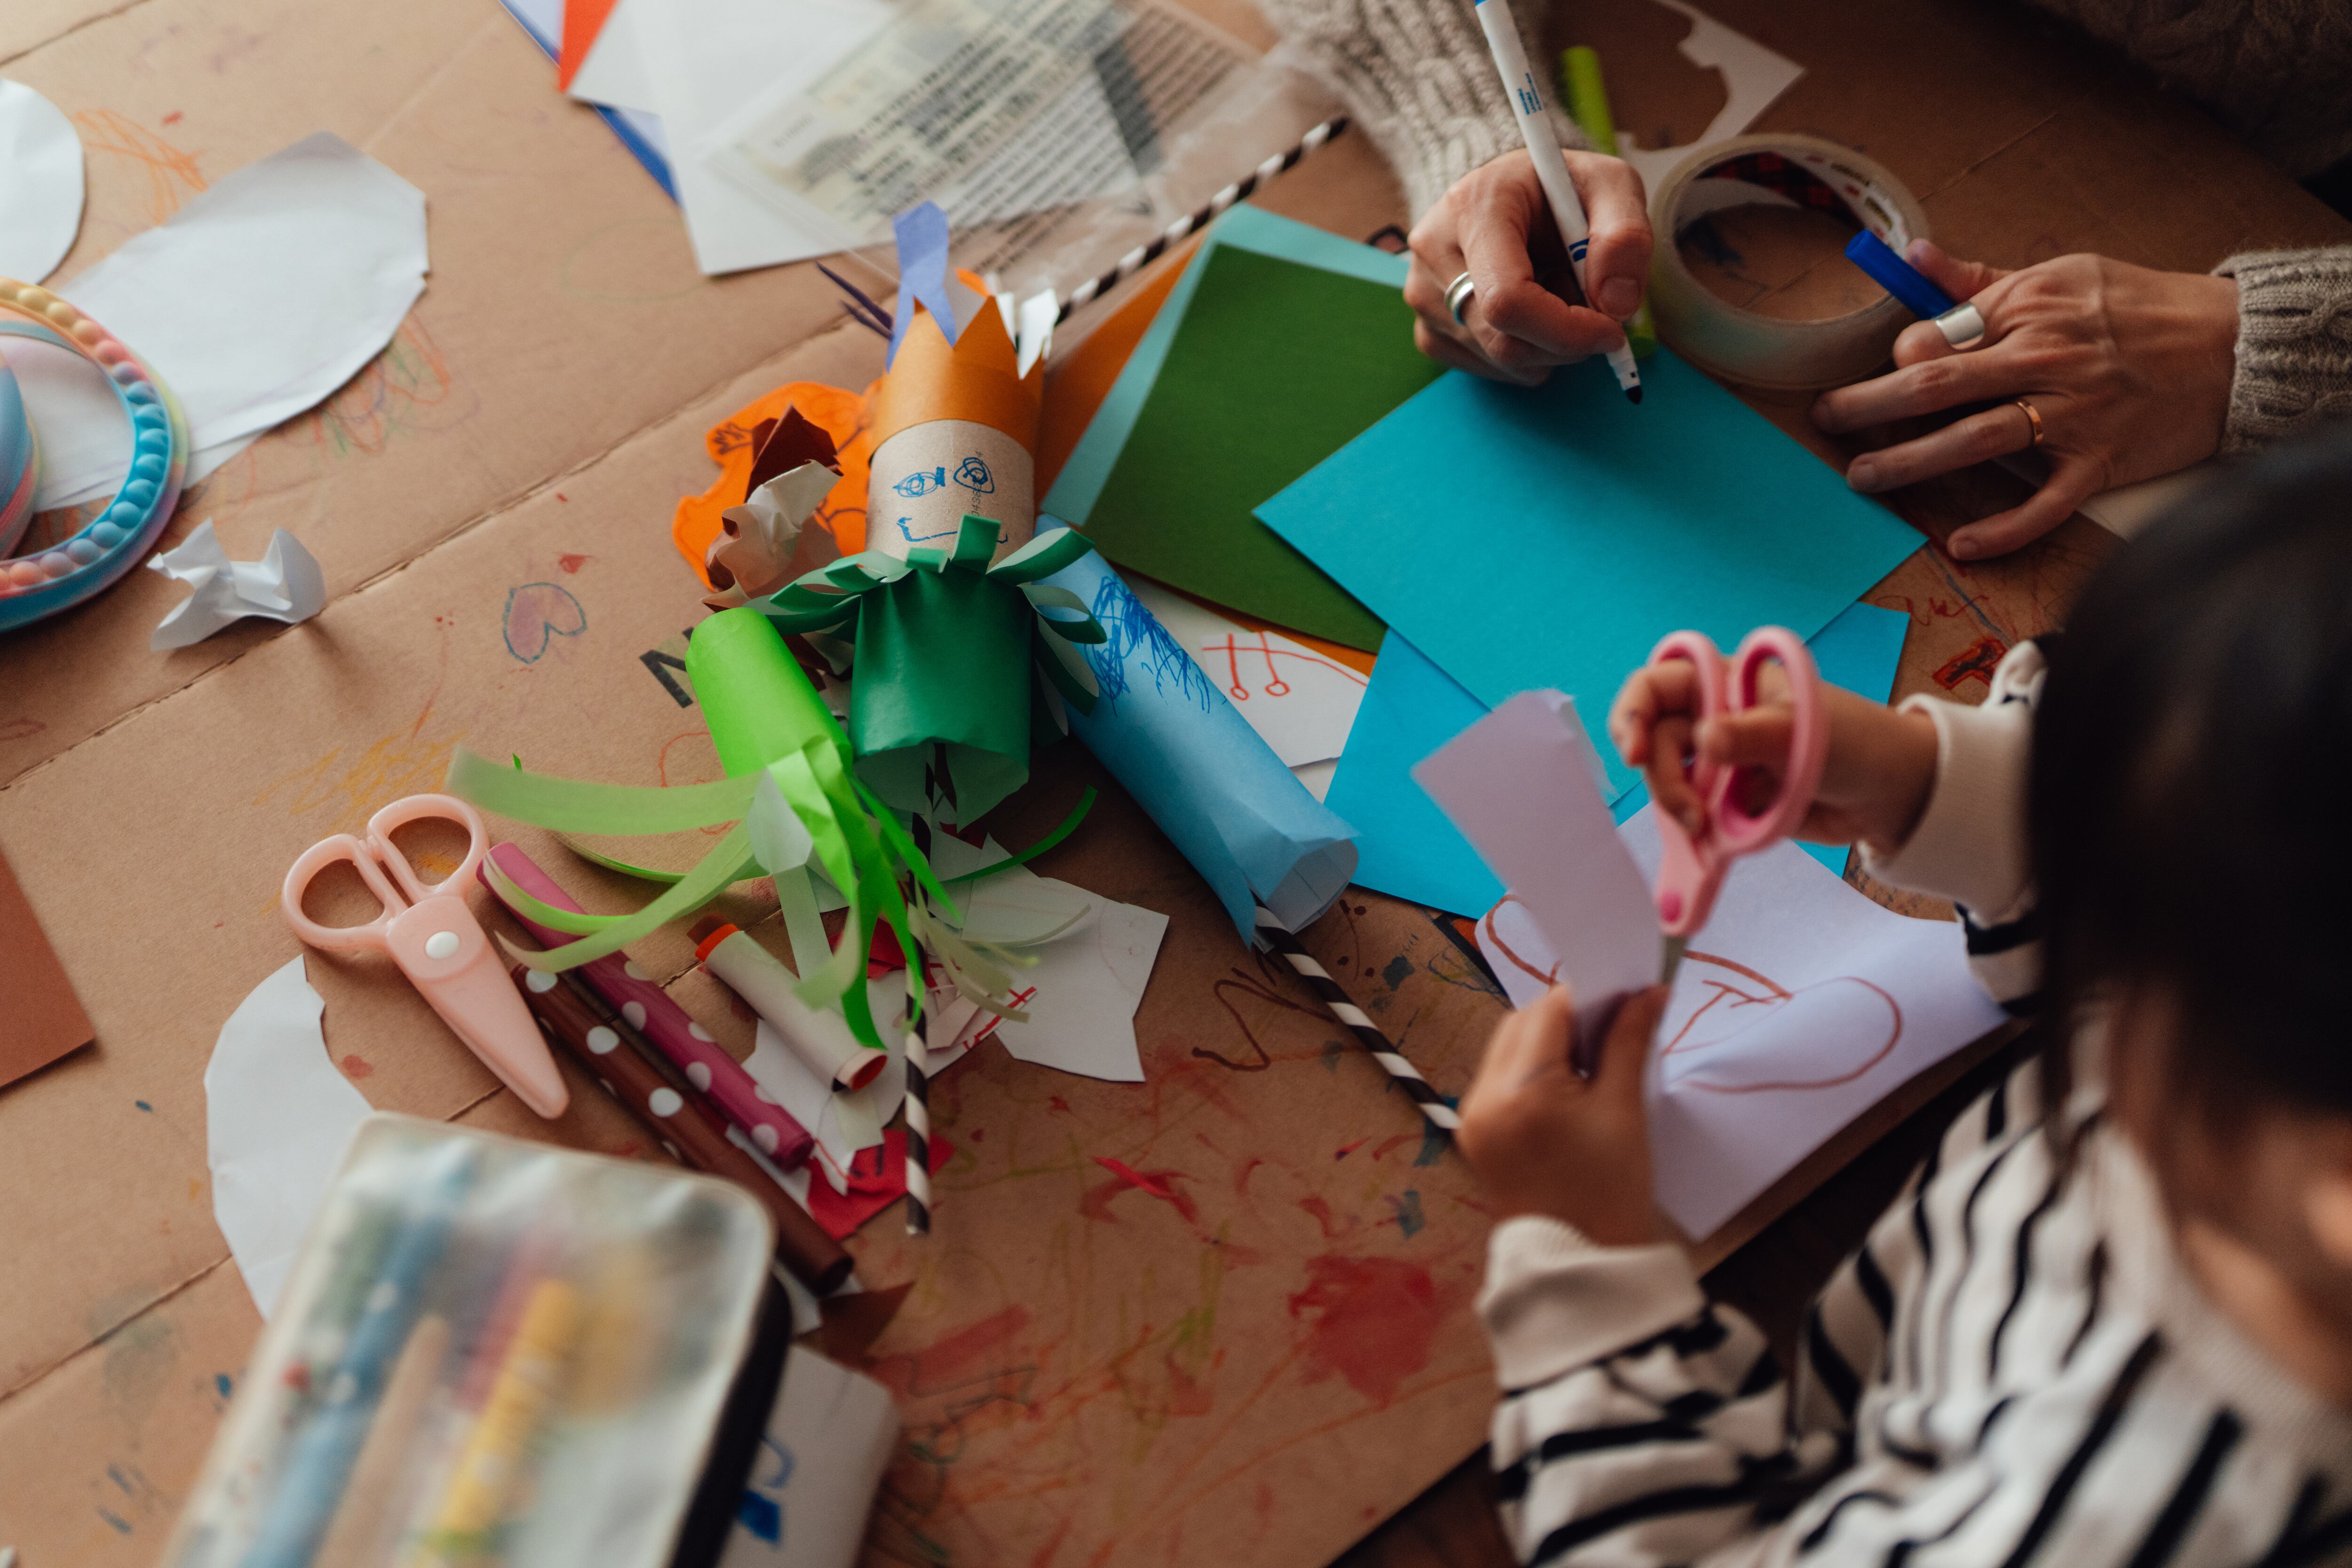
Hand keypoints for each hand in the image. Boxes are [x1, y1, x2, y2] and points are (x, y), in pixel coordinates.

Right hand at [1404, 149, 1651, 384]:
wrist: (1513, 194)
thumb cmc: (1561, 189)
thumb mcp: (1610, 185)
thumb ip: (1625, 235)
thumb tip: (1616, 305)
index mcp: (1474, 208)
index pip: (1507, 298)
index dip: (1566, 330)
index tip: (1611, 332)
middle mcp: (1434, 253)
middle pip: (1505, 341)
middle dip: (1567, 342)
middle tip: (1597, 313)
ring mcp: (1423, 295)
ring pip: (1501, 362)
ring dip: (1550, 347)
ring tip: (1556, 294)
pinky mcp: (1427, 329)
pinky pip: (1489, 371)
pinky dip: (1528, 358)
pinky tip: (1532, 315)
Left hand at [1458, 984, 1668, 1243]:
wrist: (1582, 1266)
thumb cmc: (1612, 1192)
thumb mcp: (1625, 1110)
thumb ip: (1629, 1041)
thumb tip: (1647, 992)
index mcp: (1521, 1091)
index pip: (1549, 1010)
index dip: (1588, 998)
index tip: (1624, 1001)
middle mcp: (1483, 1098)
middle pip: (1521, 1024)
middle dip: (1565, 1019)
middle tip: (1610, 1034)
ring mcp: (1471, 1118)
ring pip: (1507, 1048)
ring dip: (1546, 1044)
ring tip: (1590, 1067)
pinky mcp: (1473, 1134)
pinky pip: (1499, 1080)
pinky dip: (1529, 1072)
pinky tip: (1565, 1091)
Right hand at [1607, 657, 1938, 855]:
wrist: (1892, 798)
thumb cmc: (1856, 742)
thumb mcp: (1803, 732)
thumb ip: (1752, 736)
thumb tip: (1704, 739)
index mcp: (1725, 684)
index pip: (1657, 686)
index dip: (1633, 713)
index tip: (1633, 754)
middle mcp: (1713, 720)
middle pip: (1654, 742)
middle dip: (1663, 779)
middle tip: (1690, 815)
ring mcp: (1718, 766)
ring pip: (1667, 784)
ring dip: (1675, 809)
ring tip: (1704, 832)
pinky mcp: (1725, 805)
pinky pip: (1690, 820)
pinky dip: (1688, 838)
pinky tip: (1697, 852)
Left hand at [1811, 241, 2238, 558]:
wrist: (2232, 346)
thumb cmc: (2139, 309)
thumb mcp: (2062, 275)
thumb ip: (1979, 278)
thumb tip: (1910, 256)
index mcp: (2028, 310)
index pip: (1936, 338)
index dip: (1896, 359)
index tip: (1878, 376)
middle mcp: (2044, 360)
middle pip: (1936, 387)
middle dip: (1870, 406)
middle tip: (1827, 423)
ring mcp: (2072, 415)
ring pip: (1972, 442)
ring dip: (1909, 464)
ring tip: (1862, 478)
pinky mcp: (2100, 463)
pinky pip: (2042, 504)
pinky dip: (2001, 529)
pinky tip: (1961, 543)